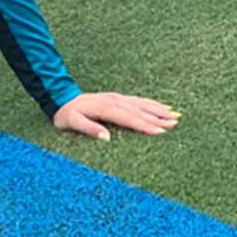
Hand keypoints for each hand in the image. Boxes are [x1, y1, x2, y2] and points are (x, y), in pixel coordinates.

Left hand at [52, 93, 178, 142]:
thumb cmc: (67, 115)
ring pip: (142, 104)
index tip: (160, 131)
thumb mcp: (73, 123)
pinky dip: (152, 103)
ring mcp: (118, 98)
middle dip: (158, 117)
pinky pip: (139, 100)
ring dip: (159, 109)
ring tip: (175, 115)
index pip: (129, 118)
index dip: (145, 125)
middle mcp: (115, 101)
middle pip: (140, 110)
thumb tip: (107, 138)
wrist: (61, 99)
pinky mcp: (118, 98)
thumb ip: (89, 129)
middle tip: (175, 124)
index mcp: (106, 108)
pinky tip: (162, 107)